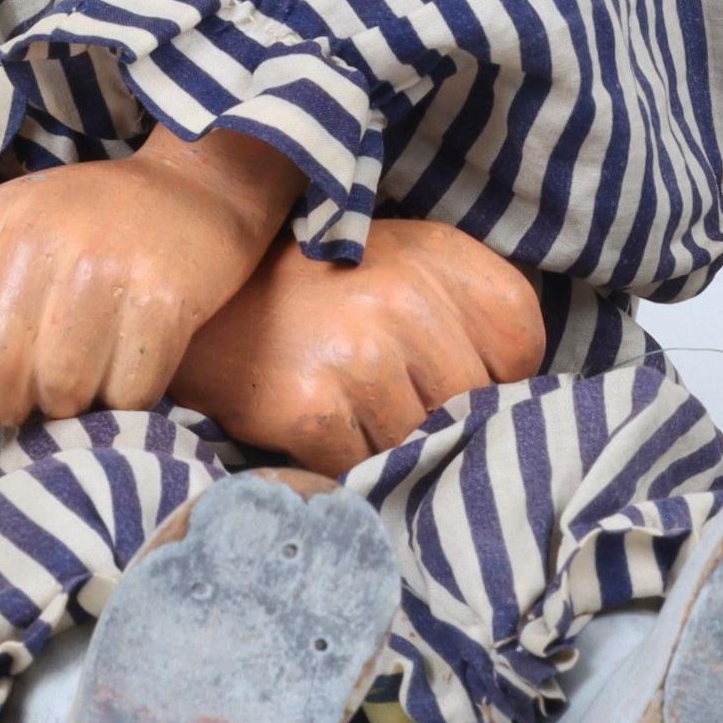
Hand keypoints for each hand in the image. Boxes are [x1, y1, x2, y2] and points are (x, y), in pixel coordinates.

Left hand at [0, 129, 296, 433]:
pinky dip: (126, 401)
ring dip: (71, 407)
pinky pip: (127, 392)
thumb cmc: (93, 222)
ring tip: (84, 380)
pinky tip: (128, 371)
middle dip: (8, 407)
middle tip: (32, 401)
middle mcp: (37, 238)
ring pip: (60, 390)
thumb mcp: (12, 227)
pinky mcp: (164, 298)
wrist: (198, 188)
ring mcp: (103, 266)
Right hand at [169, 219, 548, 474]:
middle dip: (441, 418)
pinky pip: (364, 467)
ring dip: (390, 445)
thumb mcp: (401, 265)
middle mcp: (404, 298)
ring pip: (419, 443)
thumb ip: (464, 315)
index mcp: (437, 255)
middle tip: (393, 401)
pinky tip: (320, 429)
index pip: (520, 342)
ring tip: (350, 411)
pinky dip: (345, 463)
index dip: (496, 375)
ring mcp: (358, 354)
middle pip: (472, 404)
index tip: (458, 378)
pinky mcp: (312, 406)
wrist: (202, 298)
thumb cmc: (317, 289)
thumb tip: (514, 405)